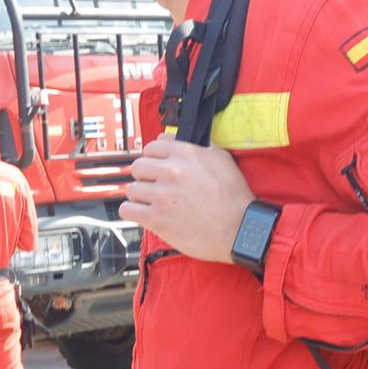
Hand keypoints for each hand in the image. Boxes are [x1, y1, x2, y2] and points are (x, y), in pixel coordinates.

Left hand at [117, 136, 254, 263]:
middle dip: (145, 177)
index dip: (154, 158)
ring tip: (153, 203)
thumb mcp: (222, 159)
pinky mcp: (156, 218)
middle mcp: (172, 171)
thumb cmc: (234, 197)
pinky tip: (144, 214)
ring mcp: (162, 195)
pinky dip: (133, 212)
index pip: (152, 147)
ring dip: (140, 197)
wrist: (240, 230)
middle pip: (138, 167)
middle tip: (155, 187)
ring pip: (132, 190)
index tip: (157, 168)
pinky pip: (127, 210)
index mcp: (186, 154)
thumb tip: (170, 139)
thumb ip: (196, 146)